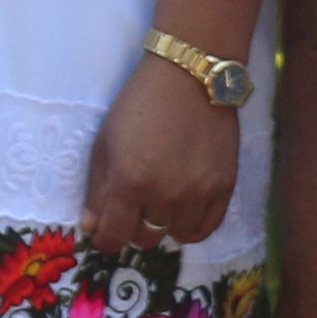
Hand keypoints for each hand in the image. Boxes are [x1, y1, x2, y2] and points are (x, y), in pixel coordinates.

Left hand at [81, 55, 242, 252]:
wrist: (191, 78)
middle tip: (132, 210)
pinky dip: (191, 227)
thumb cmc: (140, 104)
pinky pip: (206, 228)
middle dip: (132, 229)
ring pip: (175, 235)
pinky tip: (183, 213)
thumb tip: (92, 226)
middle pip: (144, 239)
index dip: (105, 239)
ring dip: (163, 225)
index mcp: (130, 183)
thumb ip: (97, 188)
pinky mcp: (224, 188)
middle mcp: (165, 196)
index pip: (113, 236)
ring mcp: (198, 195)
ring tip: (160, 205)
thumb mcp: (106, 142)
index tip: (105, 232)